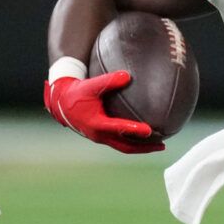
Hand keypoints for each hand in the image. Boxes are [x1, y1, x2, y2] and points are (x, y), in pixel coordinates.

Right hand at [43, 71, 163, 153]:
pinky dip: (132, 142)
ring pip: (123, 147)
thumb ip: (109, 80)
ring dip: (140, 148)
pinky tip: (143, 138)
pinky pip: (119, 143)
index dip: (133, 130)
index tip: (149, 130)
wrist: (62, 103)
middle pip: (125, 146)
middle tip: (162, 145)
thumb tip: (127, 76)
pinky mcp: (101, 136)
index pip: (118, 129)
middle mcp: (99, 134)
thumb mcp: (91, 85)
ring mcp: (100, 137)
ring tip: (158, 145)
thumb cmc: (77, 93)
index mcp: (97, 123)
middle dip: (144, 148)